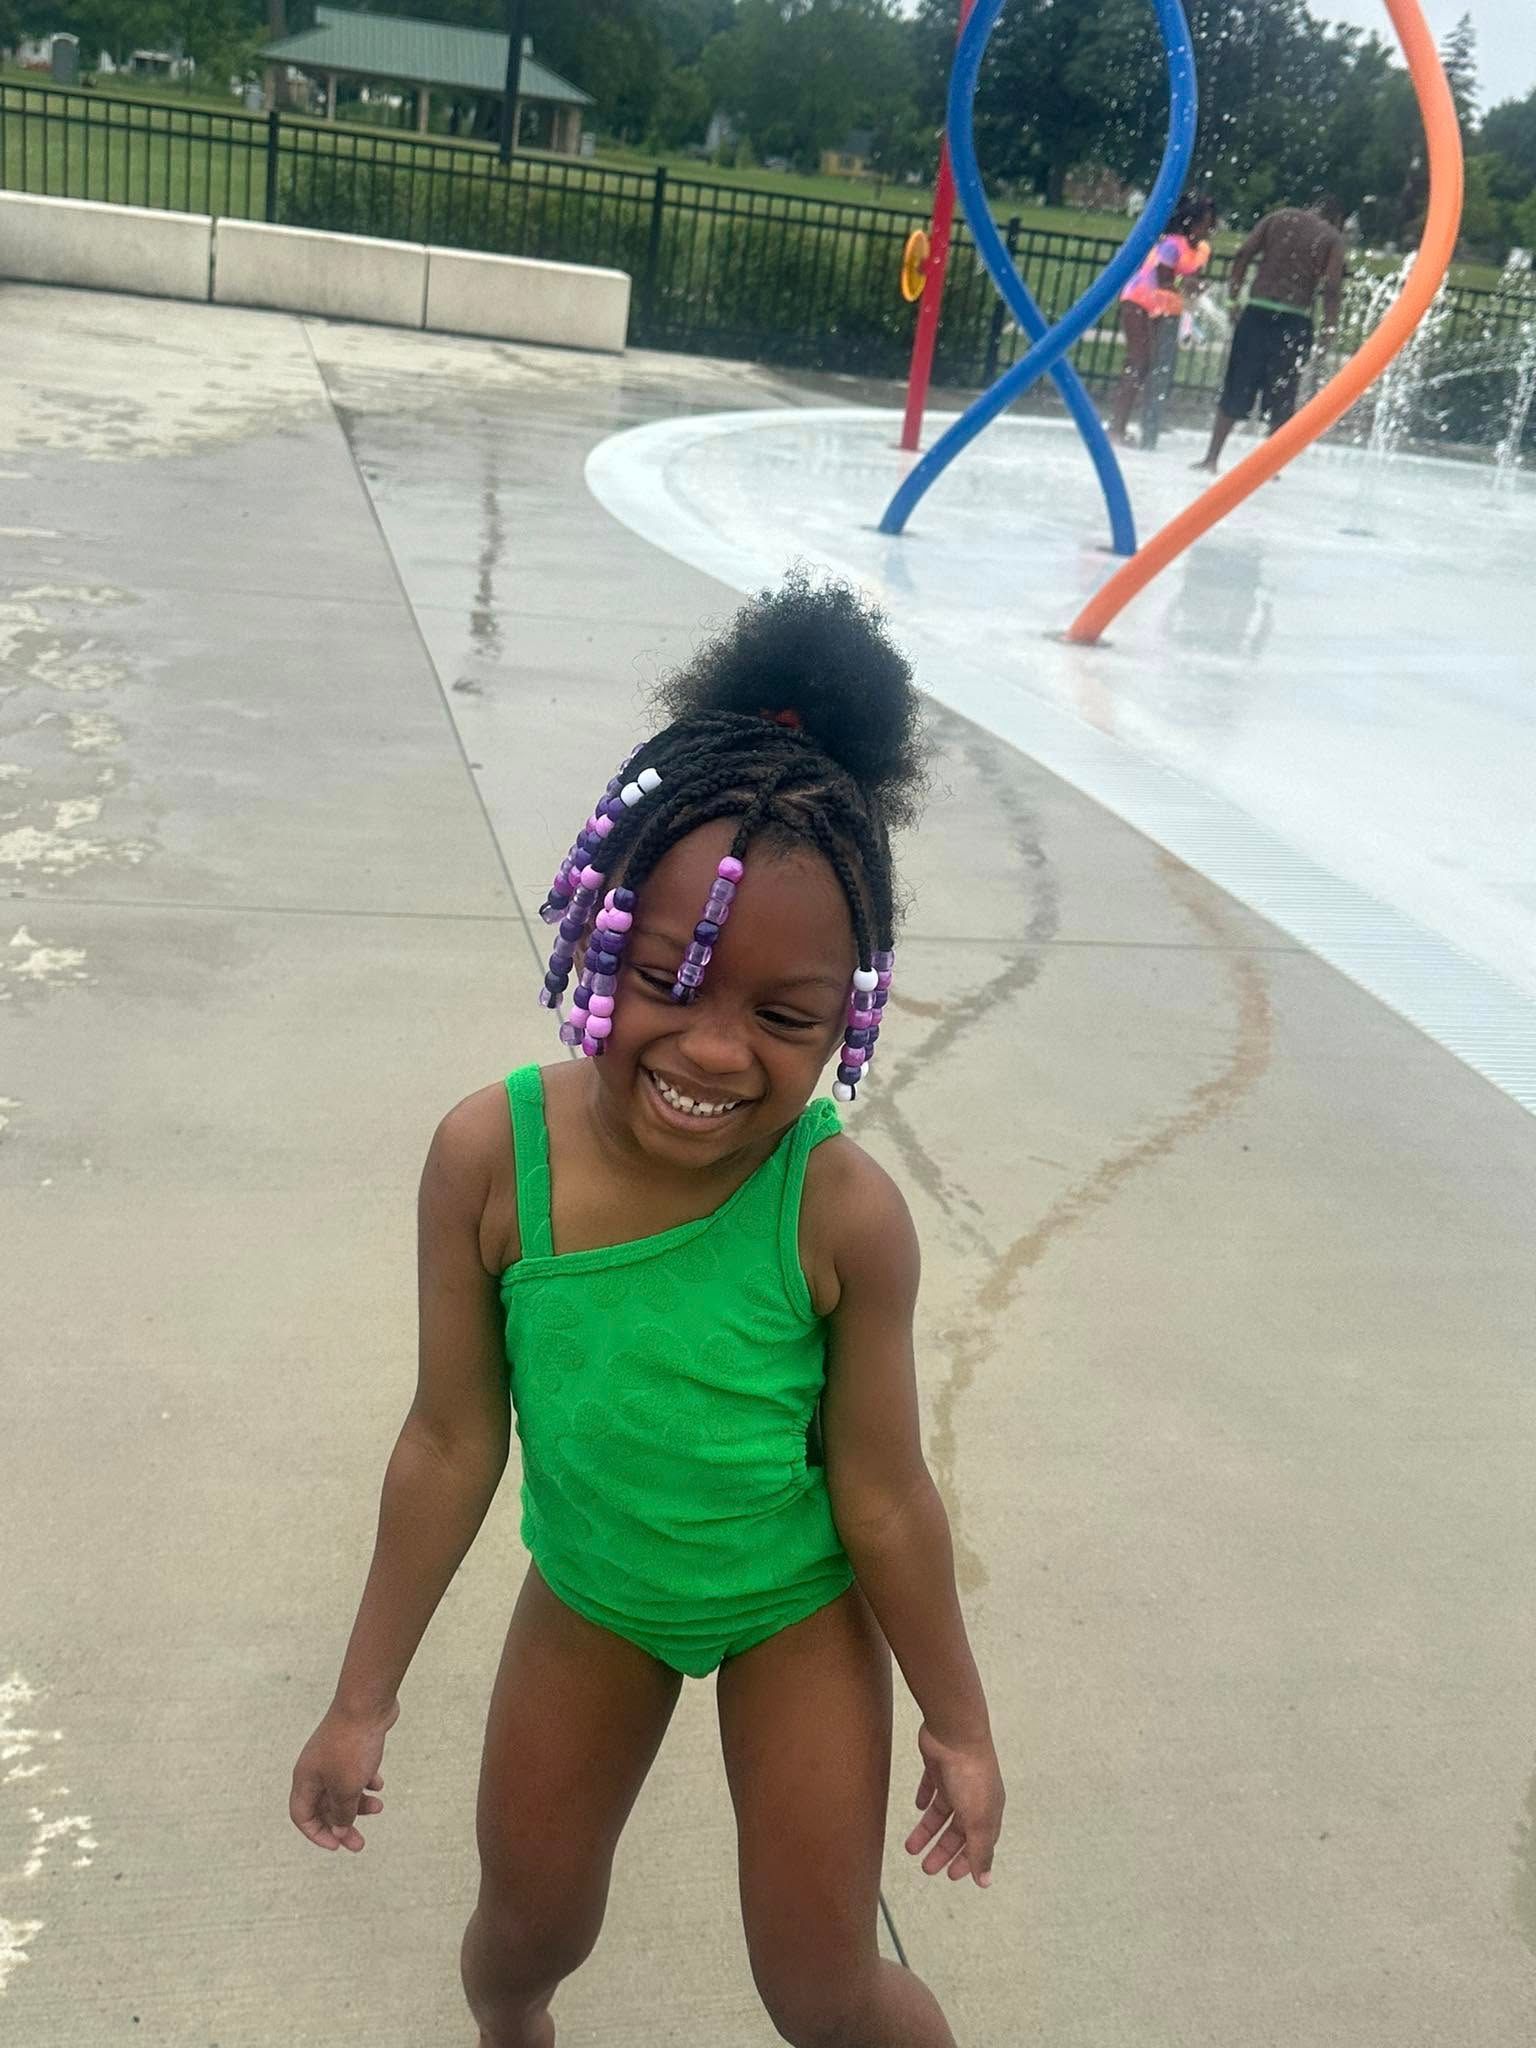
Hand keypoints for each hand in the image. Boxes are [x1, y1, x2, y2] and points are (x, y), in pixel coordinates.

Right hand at [289, 1699, 397, 1852]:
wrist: (367, 1703)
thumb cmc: (352, 1746)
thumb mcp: (346, 1788)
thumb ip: (342, 1813)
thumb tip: (340, 1830)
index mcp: (305, 1779)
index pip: (302, 1816)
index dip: (317, 1834)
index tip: (338, 1846)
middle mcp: (315, 1768)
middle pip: (324, 1806)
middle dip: (343, 1825)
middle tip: (361, 1844)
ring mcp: (333, 1755)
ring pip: (342, 1789)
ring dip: (359, 1803)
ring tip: (379, 1806)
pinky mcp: (350, 1745)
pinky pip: (354, 1772)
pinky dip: (366, 1781)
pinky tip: (379, 1783)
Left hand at [905, 1723, 1004, 1887]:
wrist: (954, 1731)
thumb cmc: (971, 1774)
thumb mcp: (978, 1819)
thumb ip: (980, 1850)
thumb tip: (985, 1882)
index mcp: (988, 1811)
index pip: (979, 1842)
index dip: (966, 1860)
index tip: (951, 1876)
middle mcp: (974, 1796)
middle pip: (957, 1830)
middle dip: (943, 1850)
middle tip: (926, 1868)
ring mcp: (956, 1780)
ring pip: (940, 1812)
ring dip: (927, 1830)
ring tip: (910, 1847)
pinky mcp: (938, 1766)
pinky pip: (930, 1786)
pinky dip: (924, 1798)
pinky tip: (918, 1806)